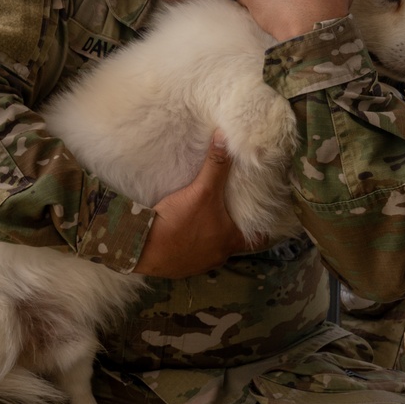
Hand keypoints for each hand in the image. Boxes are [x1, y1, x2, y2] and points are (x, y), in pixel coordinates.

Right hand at [134, 132, 248, 276]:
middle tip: (229, 209)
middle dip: (232, 227)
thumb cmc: (179, 222)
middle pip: (235, 242)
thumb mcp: (201, 191)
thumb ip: (215, 166)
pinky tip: (183, 231)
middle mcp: (220, 256)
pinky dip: (192, 243)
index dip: (261, 226)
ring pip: (213, 248)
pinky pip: (193, 254)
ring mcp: (200, 264)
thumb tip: (224, 137)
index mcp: (231, 240)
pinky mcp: (181, 266)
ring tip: (205, 218)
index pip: (259, 238)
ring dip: (211, 235)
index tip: (259, 215)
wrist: (143, 248)